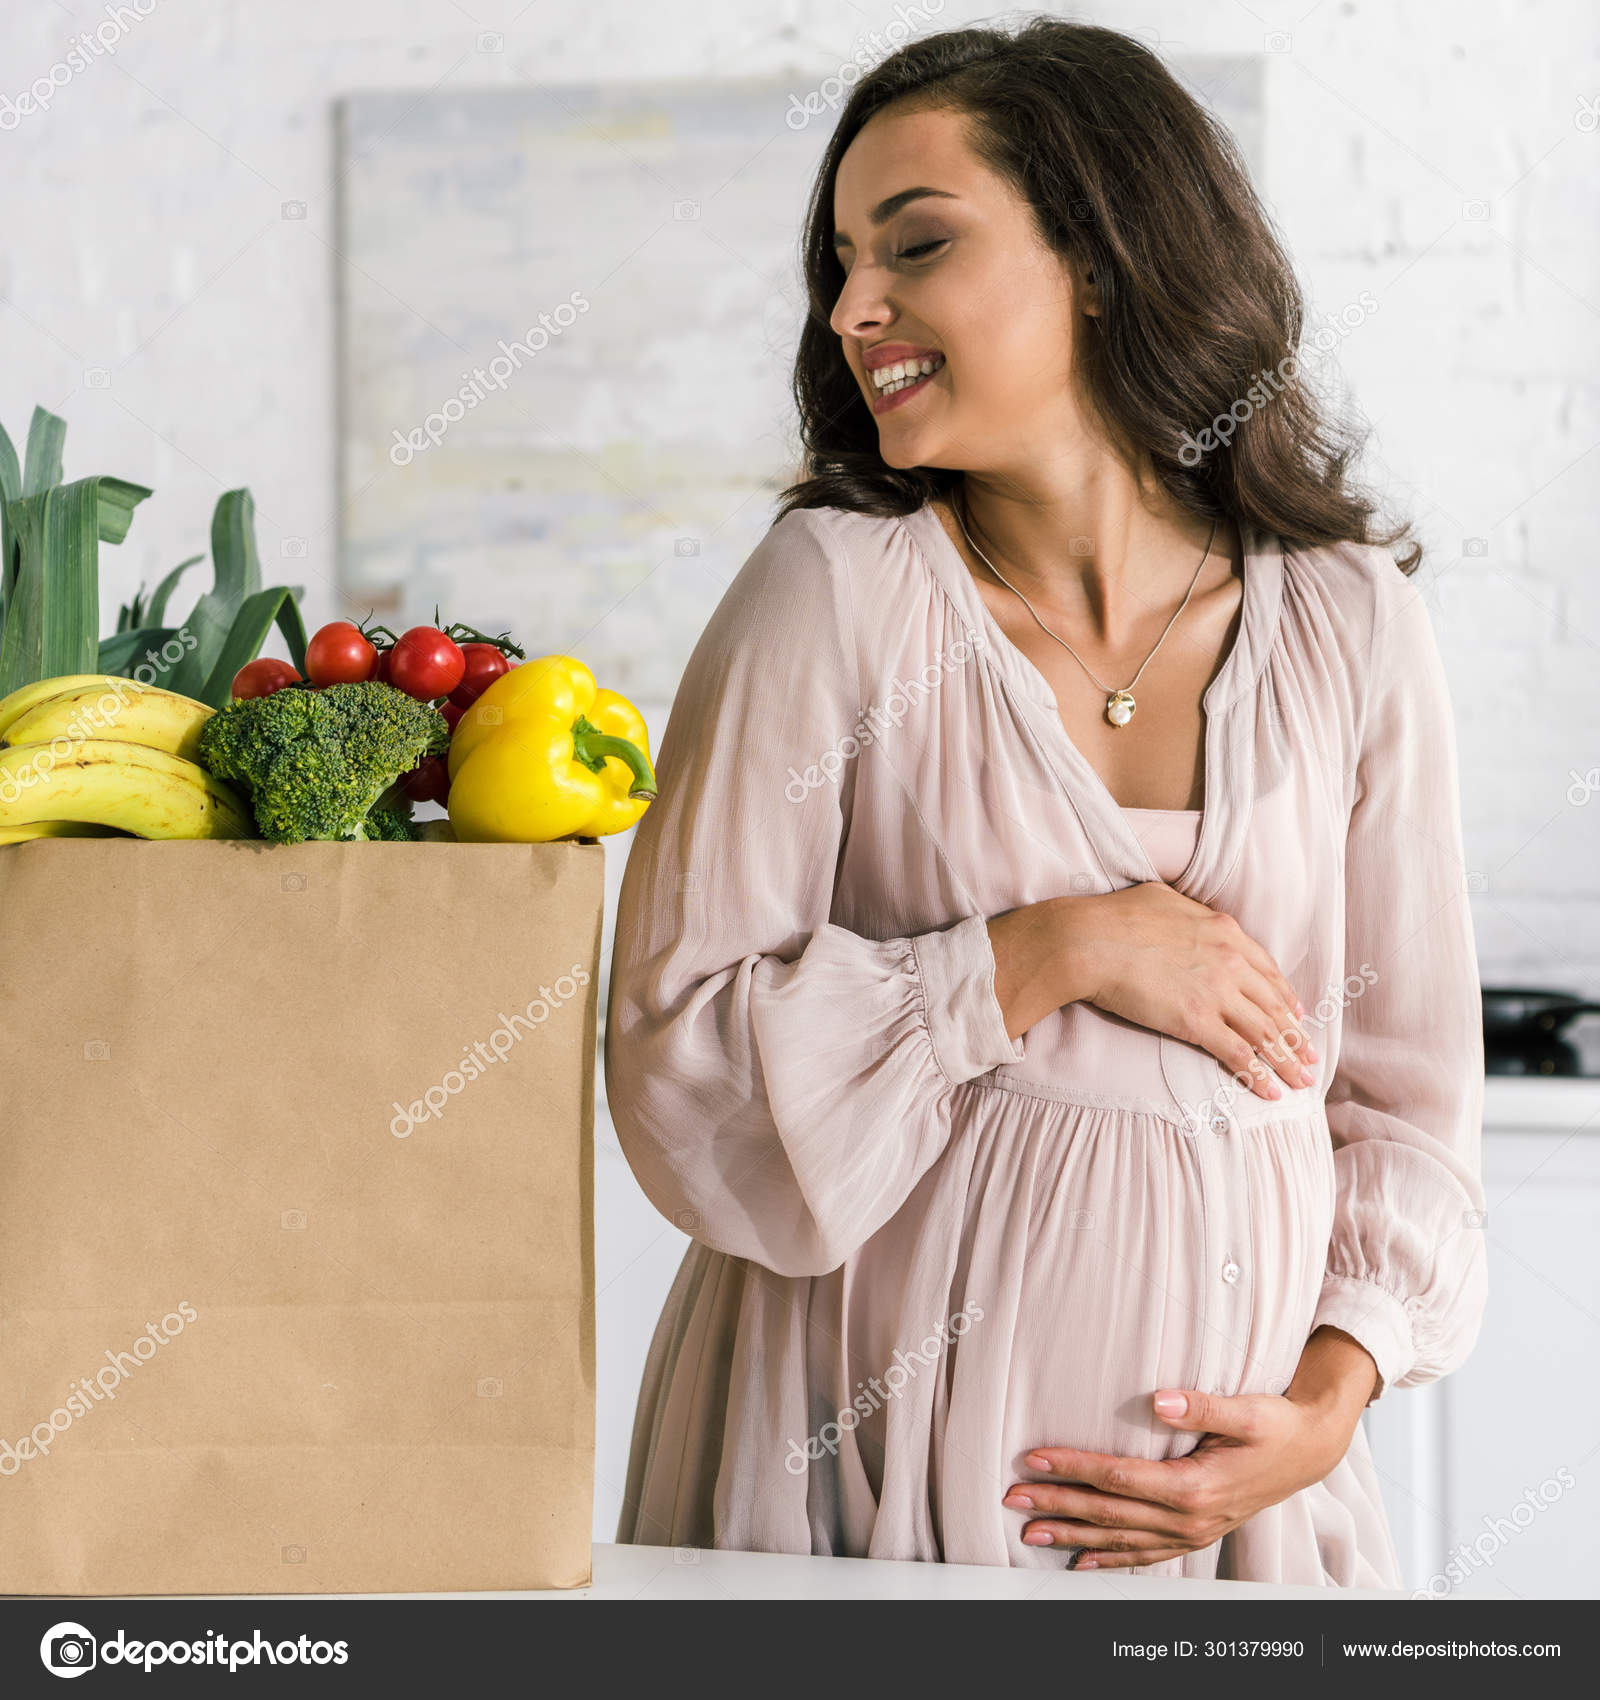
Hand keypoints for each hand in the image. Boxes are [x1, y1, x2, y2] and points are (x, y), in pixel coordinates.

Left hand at [1003, 1328, 1377, 1568]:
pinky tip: (1082, 1562)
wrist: (1309, 1451)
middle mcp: (1188, 1518)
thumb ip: (1202, 1405)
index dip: (1073, 1468)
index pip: (1118, 1479)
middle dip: (1057, 1506)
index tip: (1033, 1458)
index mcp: (1194, 1487)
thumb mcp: (1247, 1409)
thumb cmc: (1275, 1425)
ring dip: (1073, 1537)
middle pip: (1109, 1514)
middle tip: (1012, 1498)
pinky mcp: (1193, 1533)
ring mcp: (1190, 1532)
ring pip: (1120, 1540)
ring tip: (1031, 1534)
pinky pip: (1144, 1554)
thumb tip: (1160, 1399)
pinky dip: (1110, 1559)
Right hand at [1063, 883, 1316, 1100]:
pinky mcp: (1197, 1021)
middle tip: (1310, 1054)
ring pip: (1265, 1033)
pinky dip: (1258, 1076)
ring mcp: (1216, 992)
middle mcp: (1230, 961)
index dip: (1285, 996)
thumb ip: (1188, 912)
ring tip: (1303, 1079)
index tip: (1296, 1014)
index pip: (1266, 970)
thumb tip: (1187, 915)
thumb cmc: (1114, 917)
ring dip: (1288, 1060)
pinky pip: (1238, 1054)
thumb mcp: (1163, 899)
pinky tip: (1271, 1090)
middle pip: (1274, 1005)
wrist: (1089, 941)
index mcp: (1224, 931)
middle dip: (1296, 1034)